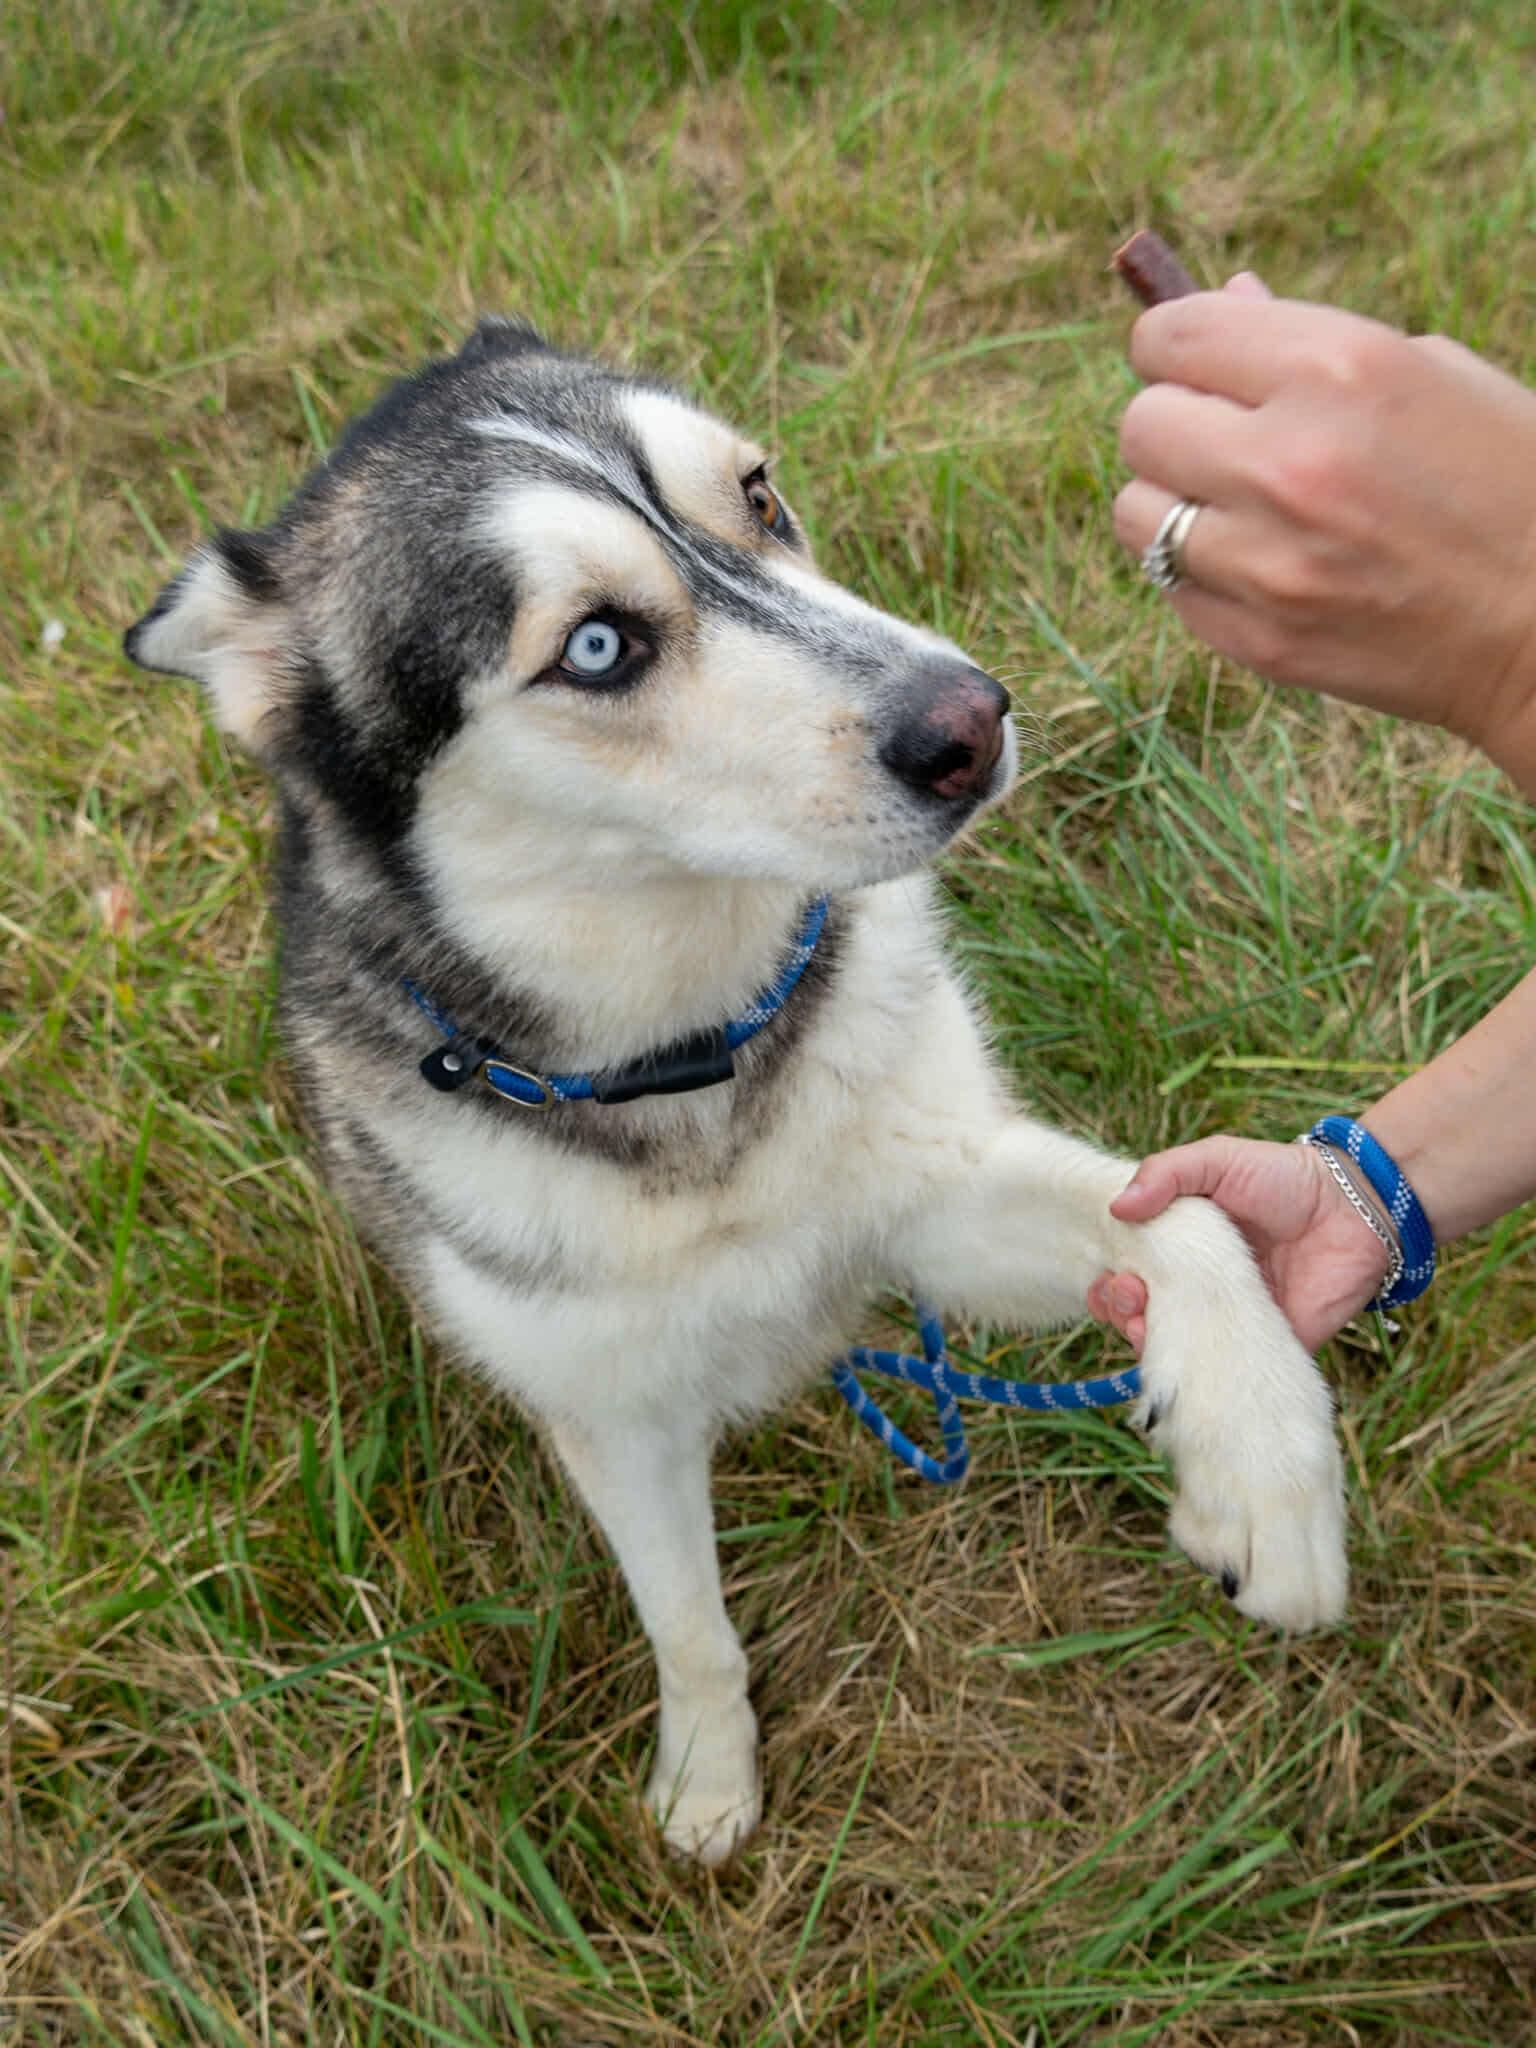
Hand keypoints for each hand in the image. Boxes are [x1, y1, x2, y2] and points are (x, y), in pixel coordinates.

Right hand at [1087, 1136, 1392, 1354]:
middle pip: (1137, 1314)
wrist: (1357, 1208)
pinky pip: (1223, 1373)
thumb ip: (1165, 1173)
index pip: (1126, 1272)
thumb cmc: (1285, 1178)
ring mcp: (1228, 1320)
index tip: (1112, 1272)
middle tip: (1131, 1293)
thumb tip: (1116, 1208)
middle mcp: (1197, 1288)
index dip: (1108, 1281)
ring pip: (1171, 1347)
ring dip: (1145, 1341)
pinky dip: (1198, 1372)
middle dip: (1118, 1310)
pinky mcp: (1262, 1348)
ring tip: (1146, 1323)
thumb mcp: (1218, 1160)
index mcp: (1180, 1246)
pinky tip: (1189, 1353)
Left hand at [1114, 278, 1535, 794]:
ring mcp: (1266, 560)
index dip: (1172, 347)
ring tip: (1240, 506)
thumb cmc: (1505, 480)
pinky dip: (1201, 571)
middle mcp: (1287, 460)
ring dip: (1173, 503)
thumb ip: (1305, 341)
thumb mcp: (1429, 375)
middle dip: (1174, 424)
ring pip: (1136, 512)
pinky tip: (1266, 564)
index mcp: (1335, 368)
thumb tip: (1224, 298)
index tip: (1193, 365)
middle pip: (1141, 425)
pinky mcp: (1256, 636)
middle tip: (1224, 440)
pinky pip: (1171, 586)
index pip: (1172, 337)